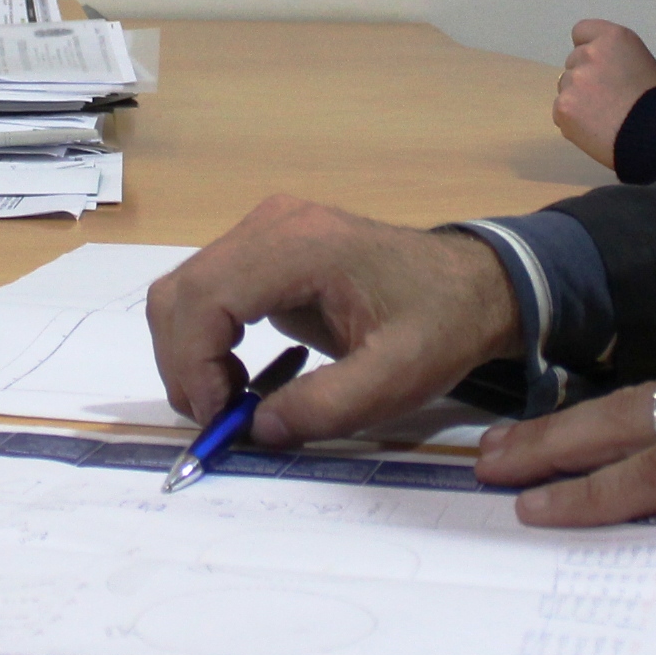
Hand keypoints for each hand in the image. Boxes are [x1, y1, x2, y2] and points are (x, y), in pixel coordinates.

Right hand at [146, 196, 519, 446]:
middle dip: (184, 364)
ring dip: (190, 354)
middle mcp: (272, 225)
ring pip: (185, 292)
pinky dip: (206, 341)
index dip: (194, 363)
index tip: (219, 417)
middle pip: (182, 292)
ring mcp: (265, 232)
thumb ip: (326, 407)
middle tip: (218, 420)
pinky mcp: (265, 250)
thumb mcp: (396, 379)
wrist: (473, 285)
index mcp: (302, 246)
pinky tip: (243, 378)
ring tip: (235, 401)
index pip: (206, 297)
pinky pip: (208, 293)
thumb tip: (257, 429)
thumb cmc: (441, 324)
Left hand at [476, 346, 655, 544]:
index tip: (564, 440)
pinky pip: (652, 476)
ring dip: (555, 454)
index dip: (612, 421)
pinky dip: (594, 493)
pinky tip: (550, 509)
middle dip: (559, 428)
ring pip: (626, 430)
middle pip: (631, 403)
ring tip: (499, 473)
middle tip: (495, 447)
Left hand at [553, 21, 655, 165]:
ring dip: (577, 100)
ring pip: (566, 88)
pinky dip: (573, 122)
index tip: (599, 67)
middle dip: (585, 78)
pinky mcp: (563, 106)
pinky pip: (561, 112)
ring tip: (604, 118)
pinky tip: (596, 131)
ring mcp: (573, 80)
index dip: (588, 49)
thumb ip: (615, 60)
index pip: (582, 32)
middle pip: (573, 63)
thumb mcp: (642, 64)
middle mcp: (589, 53)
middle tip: (607, 99)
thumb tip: (601, 75)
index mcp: (613, 38)